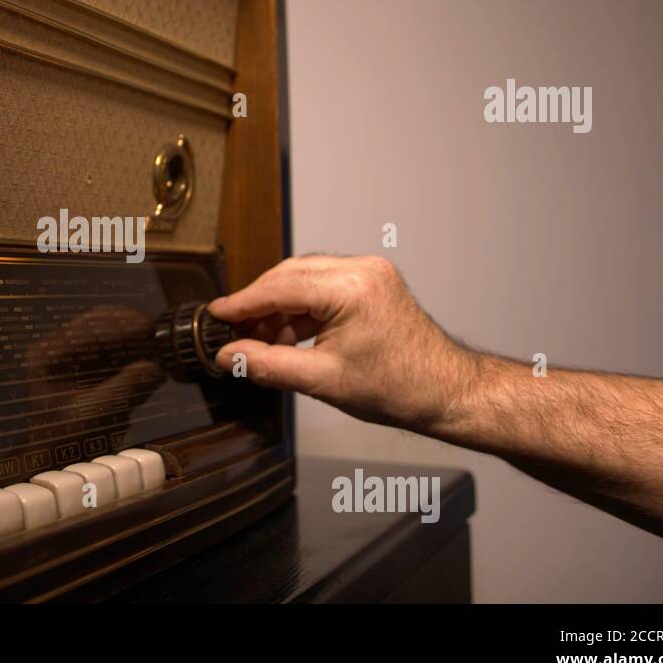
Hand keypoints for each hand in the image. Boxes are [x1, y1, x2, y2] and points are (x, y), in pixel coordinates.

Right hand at [209, 255, 478, 430]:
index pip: (279, 288)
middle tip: (233, 332)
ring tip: (260, 340)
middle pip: (289, 276)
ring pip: (304, 279)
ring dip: (279, 307)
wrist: (446, 392)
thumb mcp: (322, 381)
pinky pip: (323, 286)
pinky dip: (301, 307)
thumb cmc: (398, 389)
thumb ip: (268, 365)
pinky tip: (287, 334)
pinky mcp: (373, 283)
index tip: (216, 314)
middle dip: (258, 304)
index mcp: (350, 288)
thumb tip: (228, 356)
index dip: (242, 303)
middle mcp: (361, 270)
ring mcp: (369, 273)